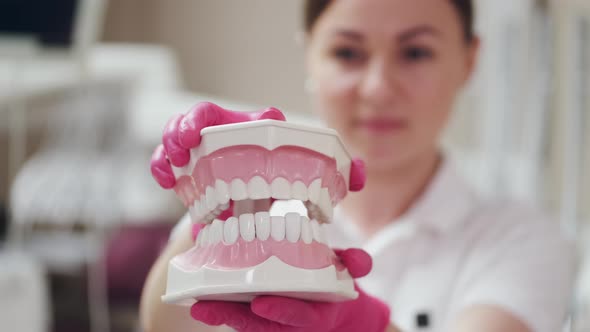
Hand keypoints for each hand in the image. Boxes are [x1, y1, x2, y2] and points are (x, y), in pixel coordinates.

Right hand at [149, 102, 366, 191]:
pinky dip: (161, 164)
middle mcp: (231, 135)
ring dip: (172, 140)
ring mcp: (203, 149)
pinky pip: (165, 157)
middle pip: (208, 114)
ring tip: (173, 158)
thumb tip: (360, 176)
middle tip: (189, 141)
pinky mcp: (185, 166)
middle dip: (193, 122)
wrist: (248, 219)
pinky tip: (166, 178)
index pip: (263, 118)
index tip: (261, 128)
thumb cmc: (282, 193)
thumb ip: (342, 179)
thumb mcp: (312, 187)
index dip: (257, 120)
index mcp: (264, 135)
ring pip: (180, 130)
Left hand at [190, 248, 390, 331]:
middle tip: (206, 309)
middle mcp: (294, 324)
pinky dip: (223, 311)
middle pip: (261, 327)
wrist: (334, 309)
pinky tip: (201, 299)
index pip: (300, 319)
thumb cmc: (336, 285)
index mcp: (317, 315)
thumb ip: (356, 264)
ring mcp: (276, 324)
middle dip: (234, 318)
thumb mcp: (350, 273)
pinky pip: (241, 319)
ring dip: (222, 315)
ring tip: (197, 305)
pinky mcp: (261, 319)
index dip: (283, 313)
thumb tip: (358, 261)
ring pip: (246, 325)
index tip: (262, 304)